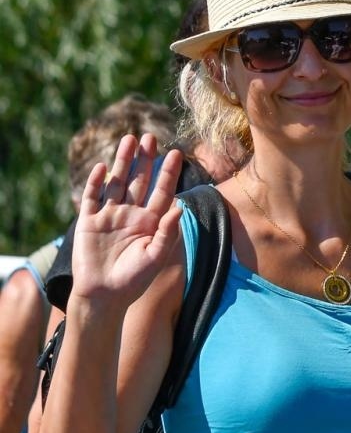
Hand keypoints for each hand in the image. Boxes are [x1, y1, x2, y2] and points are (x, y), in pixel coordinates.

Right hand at [70, 134, 183, 309]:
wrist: (105, 295)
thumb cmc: (134, 281)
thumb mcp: (156, 257)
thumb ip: (168, 232)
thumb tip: (180, 206)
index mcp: (151, 223)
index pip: (162, 192)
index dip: (168, 173)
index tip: (177, 153)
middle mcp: (131, 215)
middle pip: (139, 181)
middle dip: (145, 160)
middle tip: (150, 137)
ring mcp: (109, 216)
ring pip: (117, 183)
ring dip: (122, 162)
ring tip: (129, 140)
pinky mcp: (89, 221)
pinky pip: (92, 198)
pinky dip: (96, 183)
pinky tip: (101, 168)